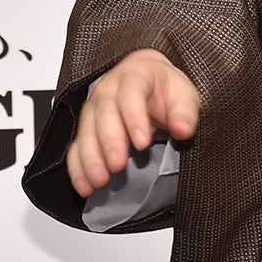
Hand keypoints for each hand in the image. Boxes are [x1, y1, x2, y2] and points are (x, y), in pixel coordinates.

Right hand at [66, 48, 199, 197]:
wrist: (151, 83)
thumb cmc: (165, 90)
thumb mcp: (183, 96)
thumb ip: (185, 112)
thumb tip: (183, 129)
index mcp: (134, 75)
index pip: (130, 93)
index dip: (134, 118)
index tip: (143, 143)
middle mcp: (109, 90)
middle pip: (104, 113)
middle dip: (109, 141)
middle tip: (117, 165)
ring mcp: (94, 109)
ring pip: (86, 131)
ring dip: (91, 158)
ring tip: (100, 180)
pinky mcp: (87, 130)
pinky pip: (76, 148)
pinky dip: (78, 168)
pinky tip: (84, 185)